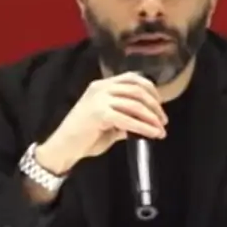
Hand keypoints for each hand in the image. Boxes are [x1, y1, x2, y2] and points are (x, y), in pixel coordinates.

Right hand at [36, 73, 167, 174]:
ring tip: (161, 130)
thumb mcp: (107, 123)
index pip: (132, 78)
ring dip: (152, 118)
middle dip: (155, 106)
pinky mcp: (99, 113)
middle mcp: (101, 88)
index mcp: (101, 85)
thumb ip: (124, 118)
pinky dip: (144, 127)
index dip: (150, 90)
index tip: (159, 105)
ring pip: (136, 104)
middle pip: (137, 90)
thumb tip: (145, 122)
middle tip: (163, 120)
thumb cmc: (83, 137)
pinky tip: (152, 134)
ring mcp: (99, 99)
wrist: (62, 148)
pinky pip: (128, 119)